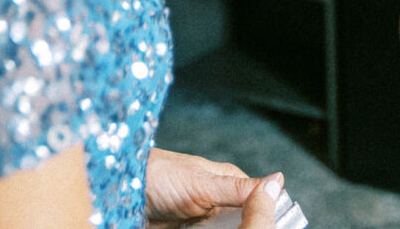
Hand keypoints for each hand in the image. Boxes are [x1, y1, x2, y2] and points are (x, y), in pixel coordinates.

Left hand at [145, 149, 279, 226]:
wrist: (120, 191)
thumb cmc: (160, 176)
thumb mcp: (203, 184)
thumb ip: (239, 188)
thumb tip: (279, 180)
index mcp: (228, 183)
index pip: (257, 203)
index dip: (263, 217)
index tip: (265, 227)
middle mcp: (218, 202)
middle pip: (240, 223)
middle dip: (240, 227)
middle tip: (227, 228)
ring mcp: (202, 221)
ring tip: (204, 228)